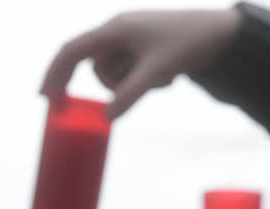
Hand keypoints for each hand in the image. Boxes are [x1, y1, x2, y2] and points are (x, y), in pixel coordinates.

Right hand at [41, 9, 240, 118]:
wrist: (224, 33)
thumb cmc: (190, 43)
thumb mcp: (157, 72)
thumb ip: (129, 95)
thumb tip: (106, 119)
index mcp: (115, 29)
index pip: (72, 50)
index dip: (54, 74)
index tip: (46, 99)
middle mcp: (118, 31)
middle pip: (89, 64)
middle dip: (93, 85)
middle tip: (71, 109)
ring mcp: (129, 40)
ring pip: (110, 73)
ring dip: (127, 85)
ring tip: (160, 80)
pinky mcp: (141, 49)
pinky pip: (127, 72)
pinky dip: (140, 80)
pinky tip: (166, 75)